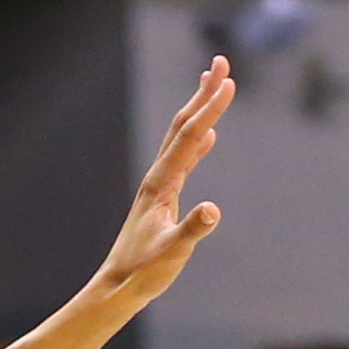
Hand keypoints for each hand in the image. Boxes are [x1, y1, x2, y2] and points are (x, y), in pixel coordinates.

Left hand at [91, 58, 234, 310]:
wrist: (118, 286)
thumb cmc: (143, 273)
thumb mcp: (172, 254)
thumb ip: (192, 231)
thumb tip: (213, 210)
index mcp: (161, 183)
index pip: (188, 137)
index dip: (209, 109)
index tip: (229, 82)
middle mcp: (158, 176)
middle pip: (182, 125)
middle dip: (203, 94)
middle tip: (222, 62)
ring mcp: (160, 185)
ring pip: (181, 137)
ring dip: (199, 110)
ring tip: (214, 84)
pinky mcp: (164, 197)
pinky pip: (184, 159)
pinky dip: (198, 141)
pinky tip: (209, 136)